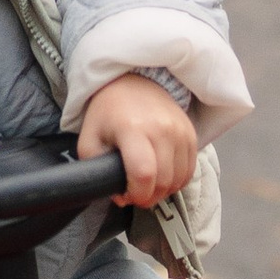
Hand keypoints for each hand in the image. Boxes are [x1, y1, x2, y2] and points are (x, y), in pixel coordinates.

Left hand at [74, 72, 198, 209]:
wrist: (131, 82)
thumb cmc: (108, 112)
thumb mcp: (88, 139)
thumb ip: (95, 170)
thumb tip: (120, 196)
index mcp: (132, 128)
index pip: (144, 174)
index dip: (136, 194)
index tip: (127, 196)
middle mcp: (161, 128)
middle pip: (164, 181)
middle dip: (148, 196)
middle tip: (135, 192)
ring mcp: (179, 130)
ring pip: (179, 179)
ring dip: (163, 190)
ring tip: (148, 183)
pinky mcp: (190, 132)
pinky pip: (190, 170)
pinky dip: (177, 180)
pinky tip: (162, 175)